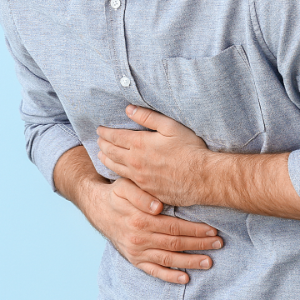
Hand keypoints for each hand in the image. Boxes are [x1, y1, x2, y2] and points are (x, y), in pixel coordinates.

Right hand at [84, 176, 222, 284]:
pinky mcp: (134, 260)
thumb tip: (158, 207)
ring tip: (209, 262)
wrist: (98, 209)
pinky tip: (185, 278)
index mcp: (141, 220)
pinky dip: (170, 277)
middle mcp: (140, 239)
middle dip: (199, 244)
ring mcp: (137, 252)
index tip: (212, 229)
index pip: (175, 227)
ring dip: (190, 262)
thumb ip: (141, 195)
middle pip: (175, 244)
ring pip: (168, 259)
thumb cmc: (117, 194)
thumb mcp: (125, 186)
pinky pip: (154, 271)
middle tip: (219, 244)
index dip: (195, 229)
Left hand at [97, 105, 211, 205]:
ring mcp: (139, 178)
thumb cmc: (190, 150)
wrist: (202, 179)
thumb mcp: (170, 127)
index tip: (99, 129)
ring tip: (101, 155)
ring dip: (105, 159)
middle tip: (98, 140)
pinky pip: (125, 180)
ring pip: (115, 168)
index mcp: (140, 144)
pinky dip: (116, 174)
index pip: (114, 136)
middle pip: (111, 152)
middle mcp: (135, 162)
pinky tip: (117, 172)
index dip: (105, 132)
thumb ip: (148, 117)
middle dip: (102, 144)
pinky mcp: (145, 190)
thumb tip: (128, 109)